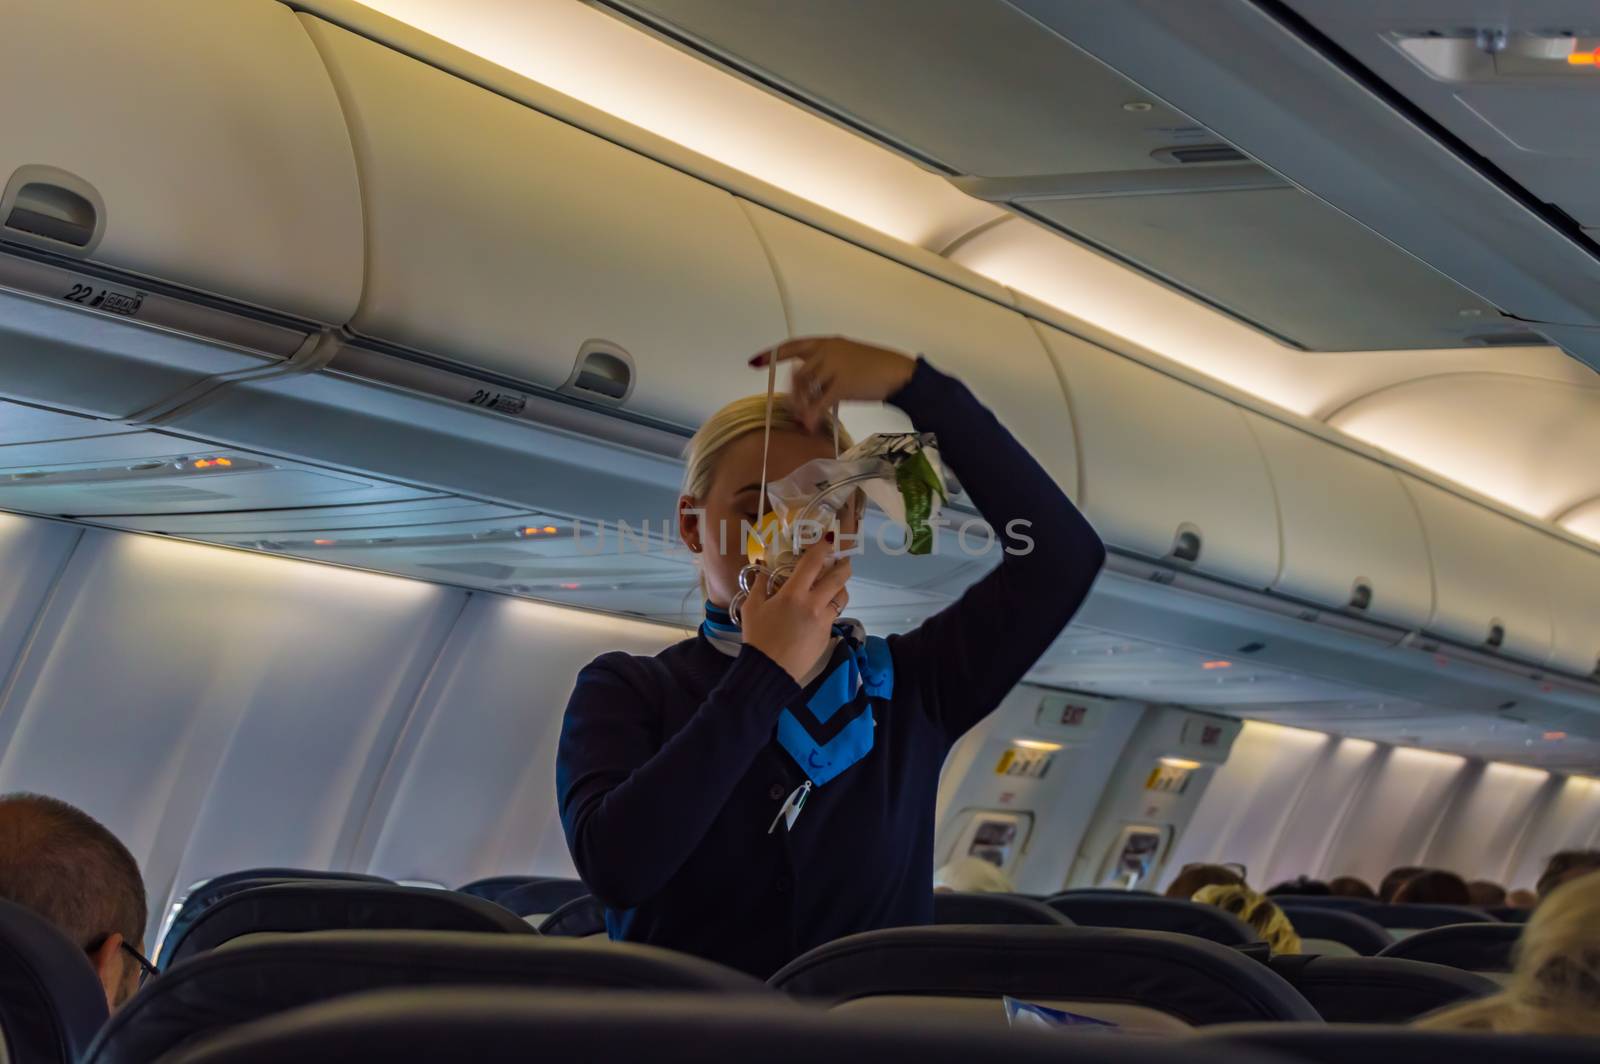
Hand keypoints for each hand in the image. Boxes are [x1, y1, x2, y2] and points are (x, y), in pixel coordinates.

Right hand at [740, 537, 851, 682]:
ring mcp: (824, 620)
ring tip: (833, 586)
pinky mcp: (827, 635)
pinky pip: (833, 616)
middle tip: (842, 559)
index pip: (813, 562)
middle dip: (844, 564)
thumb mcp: (751, 608)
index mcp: (793, 594)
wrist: (769, 671)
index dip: (823, 547)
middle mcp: (813, 604)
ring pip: (842, 597)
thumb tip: (762, 570)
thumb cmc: (758, 638)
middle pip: (839, 577)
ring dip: (840, 587)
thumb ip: (759, 586)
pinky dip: (828, 609)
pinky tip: (818, 612)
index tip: (829, 539)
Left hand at [750, 336, 915, 432]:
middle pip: (796, 374)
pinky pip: (819, 402)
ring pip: (805, 388)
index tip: (754, 363)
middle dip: (792, 394)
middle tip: (793, 408)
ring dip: (801, 406)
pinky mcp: (843, 384)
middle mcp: (827, 351)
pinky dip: (811, 415)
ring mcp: (834, 366)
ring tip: (803, 418)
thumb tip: (808, 389)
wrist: (898, 373)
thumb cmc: (874, 368)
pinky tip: (809, 425)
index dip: (771, 355)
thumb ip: (825, 368)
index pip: (792, 346)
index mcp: (826, 342)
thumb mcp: (847, 359)